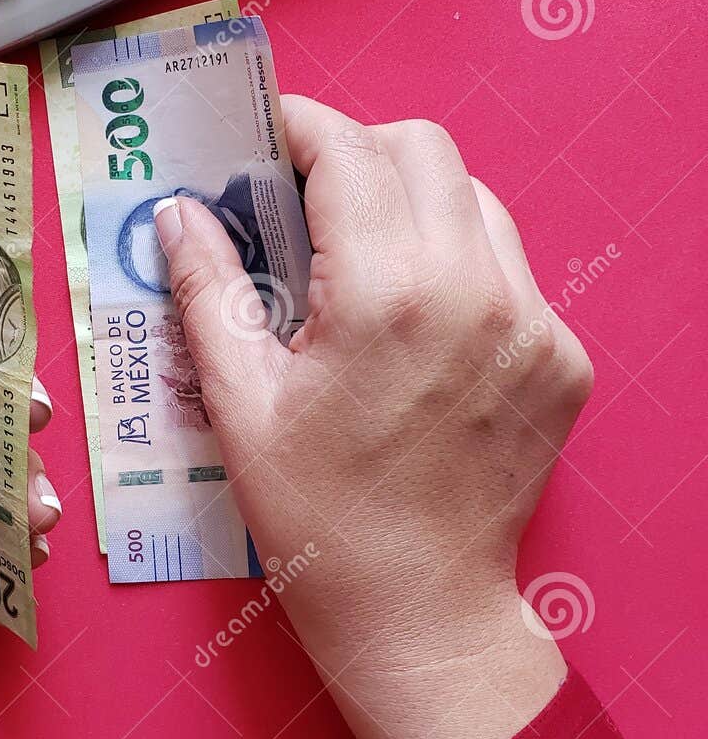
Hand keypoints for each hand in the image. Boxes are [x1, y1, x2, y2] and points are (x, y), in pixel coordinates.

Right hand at [155, 98, 592, 738]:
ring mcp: (532, 325)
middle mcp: (475, 291)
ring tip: (362, 265)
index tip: (266, 138)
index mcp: (387, 295)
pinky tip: (416, 330)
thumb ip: (207, 290)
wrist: (418, 610)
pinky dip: (460, 270)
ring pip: (477, 200)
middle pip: (424, 149)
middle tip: (307, 200)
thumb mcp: (241, 404)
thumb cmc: (318, 519)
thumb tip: (177, 213)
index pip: (350, 149)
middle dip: (359, 153)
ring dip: (414, 205)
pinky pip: (512, 270)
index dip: (299, 127)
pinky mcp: (561, 359)